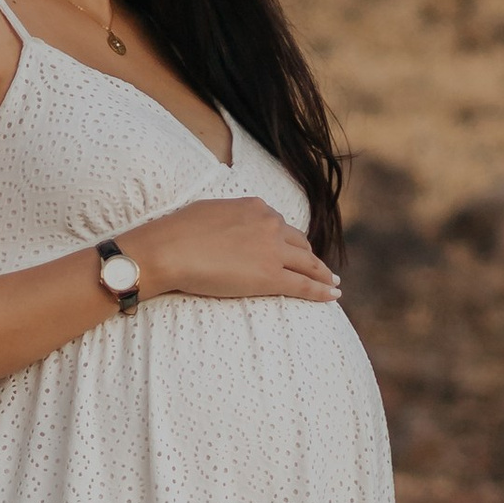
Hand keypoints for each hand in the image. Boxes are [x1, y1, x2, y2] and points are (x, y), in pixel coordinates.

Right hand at [123, 197, 340, 304]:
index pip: (279, 225)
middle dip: (310, 256)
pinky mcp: (271, 276)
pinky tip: (333, 295)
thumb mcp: (209, 211)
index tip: (294, 249)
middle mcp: (270, 224)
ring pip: (309, 263)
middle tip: (319, 268)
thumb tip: (229, 226)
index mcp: (255, 207)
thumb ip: (229, 218)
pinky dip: (322, 290)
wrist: (170, 249)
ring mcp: (273, 250)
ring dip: (323, 273)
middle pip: (299, 243)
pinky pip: (304, 284)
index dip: (288, 240)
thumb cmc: (177, 232)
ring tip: (331, 282)